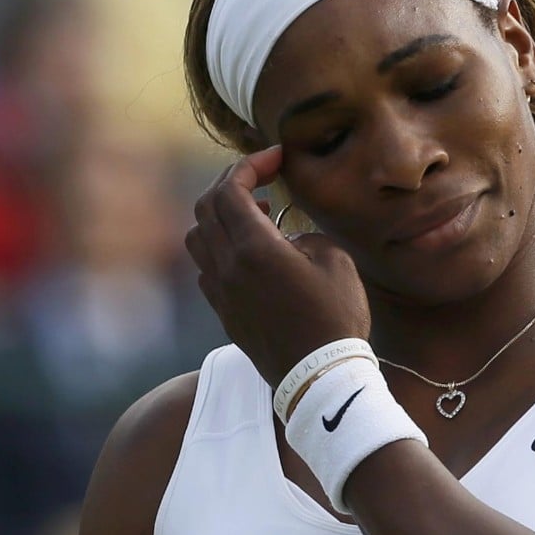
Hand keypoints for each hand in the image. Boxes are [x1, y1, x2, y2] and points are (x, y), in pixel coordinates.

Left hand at [185, 146, 370, 386]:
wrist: (318, 376)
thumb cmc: (335, 318)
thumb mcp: (335, 261)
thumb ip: (305, 234)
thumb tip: (289, 236)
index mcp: (253, 249)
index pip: (230, 189)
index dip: (250, 164)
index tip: (276, 157)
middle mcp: (227, 267)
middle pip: (206, 207)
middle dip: (231, 182)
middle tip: (262, 176)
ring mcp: (220, 291)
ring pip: (198, 237)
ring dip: (220, 214)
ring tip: (254, 213)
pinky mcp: (223, 311)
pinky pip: (206, 266)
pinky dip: (220, 246)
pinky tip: (249, 252)